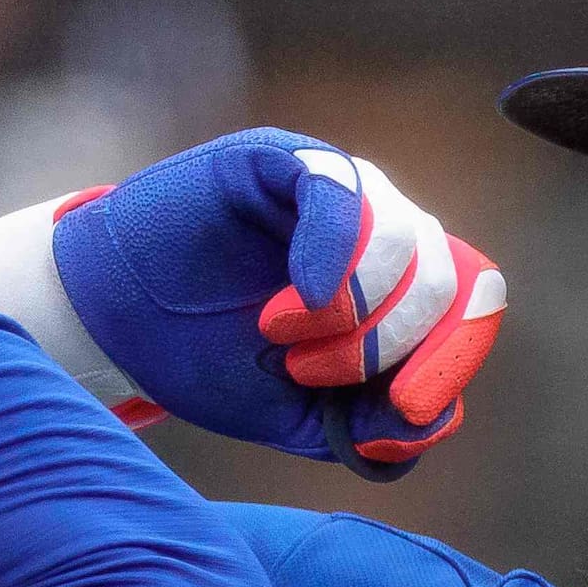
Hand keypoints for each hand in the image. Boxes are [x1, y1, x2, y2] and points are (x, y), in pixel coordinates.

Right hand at [0, 130, 508, 475]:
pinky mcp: (283, 161)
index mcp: (398, 284)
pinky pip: (341, 194)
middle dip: (387, 346)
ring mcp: (336, 187)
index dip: (456, 359)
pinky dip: (331, 259)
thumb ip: (369, 425)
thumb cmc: (208, 359)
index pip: (472, 304)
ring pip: (405, 241)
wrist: (115, 325)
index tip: (406, 407)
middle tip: (310, 373)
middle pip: (447, 277)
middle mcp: (380, 226)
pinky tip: (295, 304)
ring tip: (281, 338)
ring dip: (352, 313)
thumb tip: (436, 421)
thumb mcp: (298, 415)